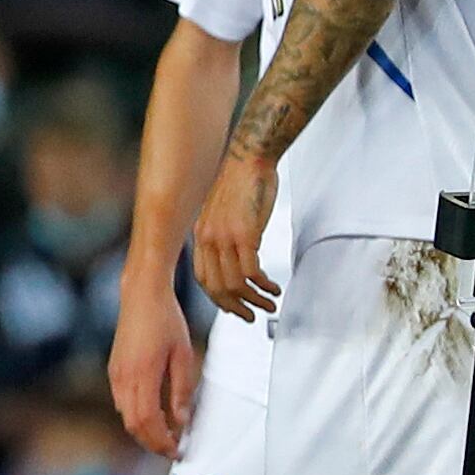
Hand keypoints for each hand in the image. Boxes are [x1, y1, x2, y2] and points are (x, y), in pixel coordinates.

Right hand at [106, 284, 200, 458]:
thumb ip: (182, 390)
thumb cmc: (166, 320)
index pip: (148, 421)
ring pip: (125, 416)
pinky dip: (136, 416)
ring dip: (143, 431)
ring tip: (165, 436)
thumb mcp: (184, 355)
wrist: (141, 296)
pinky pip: (121, 403)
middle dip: (152, 442)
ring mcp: (116, 374)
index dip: (161, 441)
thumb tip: (181, 420)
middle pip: (133, 424)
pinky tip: (152, 416)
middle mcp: (124, 377)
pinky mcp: (114, 370)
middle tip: (172, 450)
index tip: (177, 450)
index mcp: (142, 374)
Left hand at [191, 148, 282, 321]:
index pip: (202, 279)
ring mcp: (225, 238)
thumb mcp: (223, 213)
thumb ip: (224, 235)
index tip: (234, 307)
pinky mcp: (245, 234)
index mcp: (200, 236)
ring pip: (235, 284)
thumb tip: (235, 257)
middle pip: (216, 288)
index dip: (218, 298)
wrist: (250, 159)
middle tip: (252, 316)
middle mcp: (207, 239)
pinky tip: (274, 286)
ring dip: (255, 299)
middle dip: (235, 307)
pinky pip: (251, 271)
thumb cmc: (243, 183)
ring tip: (270, 303)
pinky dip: (263, 285)